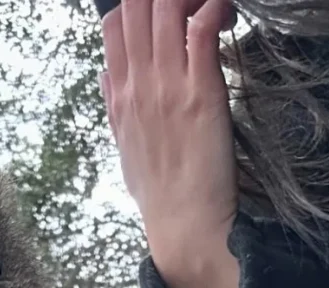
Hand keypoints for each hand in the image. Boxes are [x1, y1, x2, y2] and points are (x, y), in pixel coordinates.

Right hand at [101, 0, 240, 287]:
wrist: (182, 224)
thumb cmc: (159, 191)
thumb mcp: (125, 147)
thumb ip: (114, 106)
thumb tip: (106, 75)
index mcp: (120, 98)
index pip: (114, 27)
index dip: (137, 8)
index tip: (164, 17)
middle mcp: (139, 87)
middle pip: (136, 8)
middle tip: (189, 10)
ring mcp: (168, 89)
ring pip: (166, 9)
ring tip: (211, 12)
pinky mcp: (202, 93)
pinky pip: (202, 30)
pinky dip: (212, 10)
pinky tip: (222, 17)